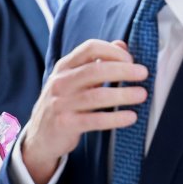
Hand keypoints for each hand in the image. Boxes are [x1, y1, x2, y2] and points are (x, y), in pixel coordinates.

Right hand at [21, 38, 147, 183]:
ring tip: (142, 95)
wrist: (40, 138)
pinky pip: (95, 120)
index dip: (113, 51)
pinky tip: (130, 117)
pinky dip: (116, 118)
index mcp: (64, 66)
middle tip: (143, 74)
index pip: (90, 48)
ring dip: (123, 94)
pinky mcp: (65, 125)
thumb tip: (122, 45)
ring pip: (97, 96)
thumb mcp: (74, 80)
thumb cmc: (63, 105)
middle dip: (124, 71)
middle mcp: (60, 82)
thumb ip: (96, 62)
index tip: (131, 60)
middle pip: (96, 70)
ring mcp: (61, 104)